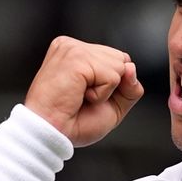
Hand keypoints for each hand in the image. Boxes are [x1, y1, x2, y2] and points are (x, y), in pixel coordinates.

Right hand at [24, 37, 143, 146]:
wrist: (50, 134)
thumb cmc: (73, 123)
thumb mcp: (113, 106)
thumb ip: (129, 87)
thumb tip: (131, 67)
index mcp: (76, 52)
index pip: (118, 59)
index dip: (114, 85)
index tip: (86, 96)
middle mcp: (72, 46)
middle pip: (122, 59)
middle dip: (111, 86)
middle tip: (82, 98)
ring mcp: (73, 49)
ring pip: (120, 66)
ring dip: (105, 91)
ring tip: (79, 96)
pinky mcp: (76, 58)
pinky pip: (113, 76)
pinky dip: (102, 94)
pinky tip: (79, 96)